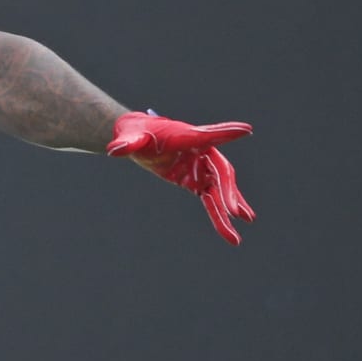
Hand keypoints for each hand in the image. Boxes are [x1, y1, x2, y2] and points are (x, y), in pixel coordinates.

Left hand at [107, 110, 255, 244]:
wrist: (137, 137)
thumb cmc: (135, 132)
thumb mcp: (129, 137)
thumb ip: (126, 144)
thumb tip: (114, 150)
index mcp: (185, 136)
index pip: (207, 135)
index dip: (226, 133)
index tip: (247, 130)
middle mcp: (200, 150)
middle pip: (219, 171)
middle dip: (228, 192)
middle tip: (237, 213)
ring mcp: (200, 166)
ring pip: (218, 189)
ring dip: (229, 209)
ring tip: (241, 230)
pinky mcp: (195, 180)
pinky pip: (210, 198)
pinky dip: (218, 212)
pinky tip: (231, 228)